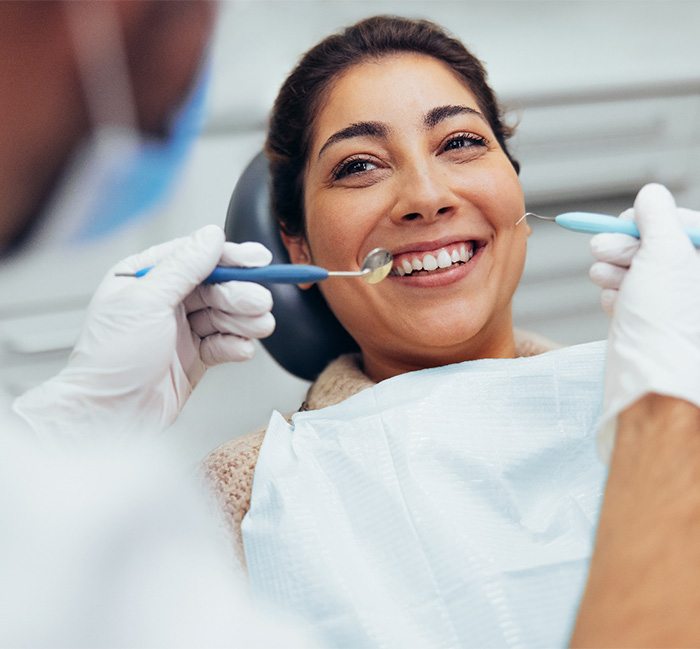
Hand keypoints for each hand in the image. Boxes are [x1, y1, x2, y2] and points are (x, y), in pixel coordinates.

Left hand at [13, 225, 274, 437]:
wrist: (110, 416)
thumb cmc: (111, 361)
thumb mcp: (146, 302)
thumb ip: (183, 267)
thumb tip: (210, 237)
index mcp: (145, 278)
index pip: (195, 257)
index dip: (229, 257)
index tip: (257, 260)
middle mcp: (164, 301)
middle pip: (216, 287)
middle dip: (240, 294)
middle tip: (259, 302)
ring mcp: (180, 330)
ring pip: (224, 315)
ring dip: (244, 320)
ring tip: (258, 326)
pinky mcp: (194, 357)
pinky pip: (224, 343)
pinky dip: (236, 345)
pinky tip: (241, 349)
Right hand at [589, 204, 699, 314]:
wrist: (646, 374)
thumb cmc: (664, 320)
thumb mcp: (665, 252)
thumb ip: (658, 216)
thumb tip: (651, 194)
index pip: (684, 223)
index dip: (652, 219)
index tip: (629, 221)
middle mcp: (692, 281)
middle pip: (653, 244)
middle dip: (622, 246)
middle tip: (605, 250)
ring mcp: (668, 301)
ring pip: (634, 268)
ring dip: (611, 270)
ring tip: (606, 279)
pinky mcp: (643, 317)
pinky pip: (624, 293)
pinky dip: (613, 294)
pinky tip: (616, 303)